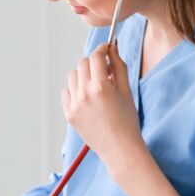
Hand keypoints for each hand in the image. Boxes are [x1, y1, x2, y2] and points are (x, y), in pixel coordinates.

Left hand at [64, 41, 145, 172]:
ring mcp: (74, 105)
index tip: (107, 49)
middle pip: (82, 63)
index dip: (102, 49)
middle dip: (93, 62)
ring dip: (83, 75)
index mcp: (101, 87)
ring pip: (73, 76)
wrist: (119, 148)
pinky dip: (75, 89)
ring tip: (96, 84)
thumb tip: (112, 48)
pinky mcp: (68, 114)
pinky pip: (67, 92)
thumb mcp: (126, 90)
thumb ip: (119, 66)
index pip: (96, 56)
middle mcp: (84, 95)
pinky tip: (88, 97)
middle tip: (104, 68)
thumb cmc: (127, 119)